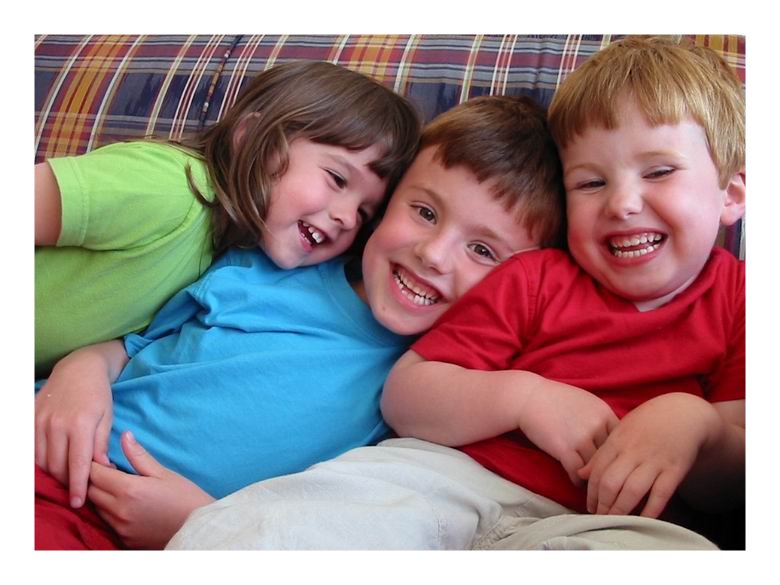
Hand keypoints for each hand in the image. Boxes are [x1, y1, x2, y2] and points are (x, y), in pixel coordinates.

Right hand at [35, 364, 112, 507]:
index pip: (77, 464)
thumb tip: (103, 470)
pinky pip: (31, 449)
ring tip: (66, 476)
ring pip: (42, 460)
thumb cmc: (98, 395)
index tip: (78, 502)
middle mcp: (57, 424)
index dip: (77, 487)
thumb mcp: (107, 418)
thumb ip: (101, 445)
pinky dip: (40, 460)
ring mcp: (40, 421)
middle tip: (76, 488)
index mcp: (81, 424)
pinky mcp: (30, 418)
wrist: (78, 369)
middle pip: (57, 466)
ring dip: (53, 473)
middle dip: (66, 481)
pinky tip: (51, 463)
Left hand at [88, 431, 214, 548]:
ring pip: (96, 508)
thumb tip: (124, 435)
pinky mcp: (123, 540)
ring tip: (117, 488)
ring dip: (100, 496)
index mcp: (129, 490)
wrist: (197, 529)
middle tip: (110, 472)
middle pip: (90, 491)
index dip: (95, 464)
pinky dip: (109, 512)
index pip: (94, 473)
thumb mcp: (164, 473)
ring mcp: (120, 528)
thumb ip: (139, 455)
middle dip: (95, 480)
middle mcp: (119, 511)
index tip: (104, 460)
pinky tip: (125, 505)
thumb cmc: (185, 497)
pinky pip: (106, 522)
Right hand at [517, 379, 618, 485]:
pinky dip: (577, 481)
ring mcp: (581, 438)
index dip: (620, 455)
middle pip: (612, 457)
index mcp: (604, 413)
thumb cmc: (556, 398)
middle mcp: (597, 425)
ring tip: (593, 488)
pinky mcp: (564, 449)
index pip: (623, 441)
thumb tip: (615, 438)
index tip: (616, 465)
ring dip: (593, 479)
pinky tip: (576, 482)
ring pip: (595, 468)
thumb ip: (602, 418)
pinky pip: (577, 473)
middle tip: (609, 483)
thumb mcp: (586, 401)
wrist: (529, 397)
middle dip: (610, 471)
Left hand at [578, 393, 720, 517]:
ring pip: (632, 491)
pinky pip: (661, 494)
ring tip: (614, 521)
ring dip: (620, 510)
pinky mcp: (674, 470)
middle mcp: (633, 452)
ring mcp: (654, 461)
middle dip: (602, 504)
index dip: (591, 493)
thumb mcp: (620, 431)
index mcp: (617, 441)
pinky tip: (642, 520)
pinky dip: (650, 510)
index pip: (597, 472)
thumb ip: (602, 453)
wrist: (683, 412)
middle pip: (610, 483)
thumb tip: (581, 474)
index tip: (589, 506)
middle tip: (599, 517)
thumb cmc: (647, 422)